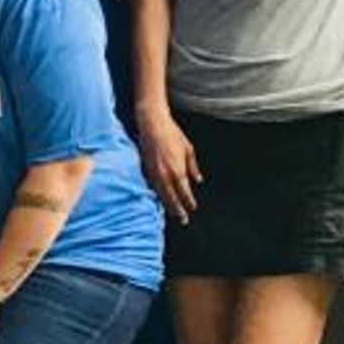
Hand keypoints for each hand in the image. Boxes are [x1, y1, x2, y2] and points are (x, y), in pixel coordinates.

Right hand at [138, 109, 201, 224]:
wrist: (152, 124)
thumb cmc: (172, 134)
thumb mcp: (188, 149)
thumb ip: (193, 167)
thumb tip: (198, 180)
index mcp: (178, 170)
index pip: (184, 192)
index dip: (188, 202)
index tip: (192, 208)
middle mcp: (165, 175)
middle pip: (172, 198)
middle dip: (178, 209)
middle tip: (183, 220)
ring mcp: (154, 173)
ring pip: (160, 194)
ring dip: (166, 204)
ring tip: (171, 213)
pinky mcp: (145, 168)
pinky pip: (151, 186)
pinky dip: (156, 194)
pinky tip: (158, 198)